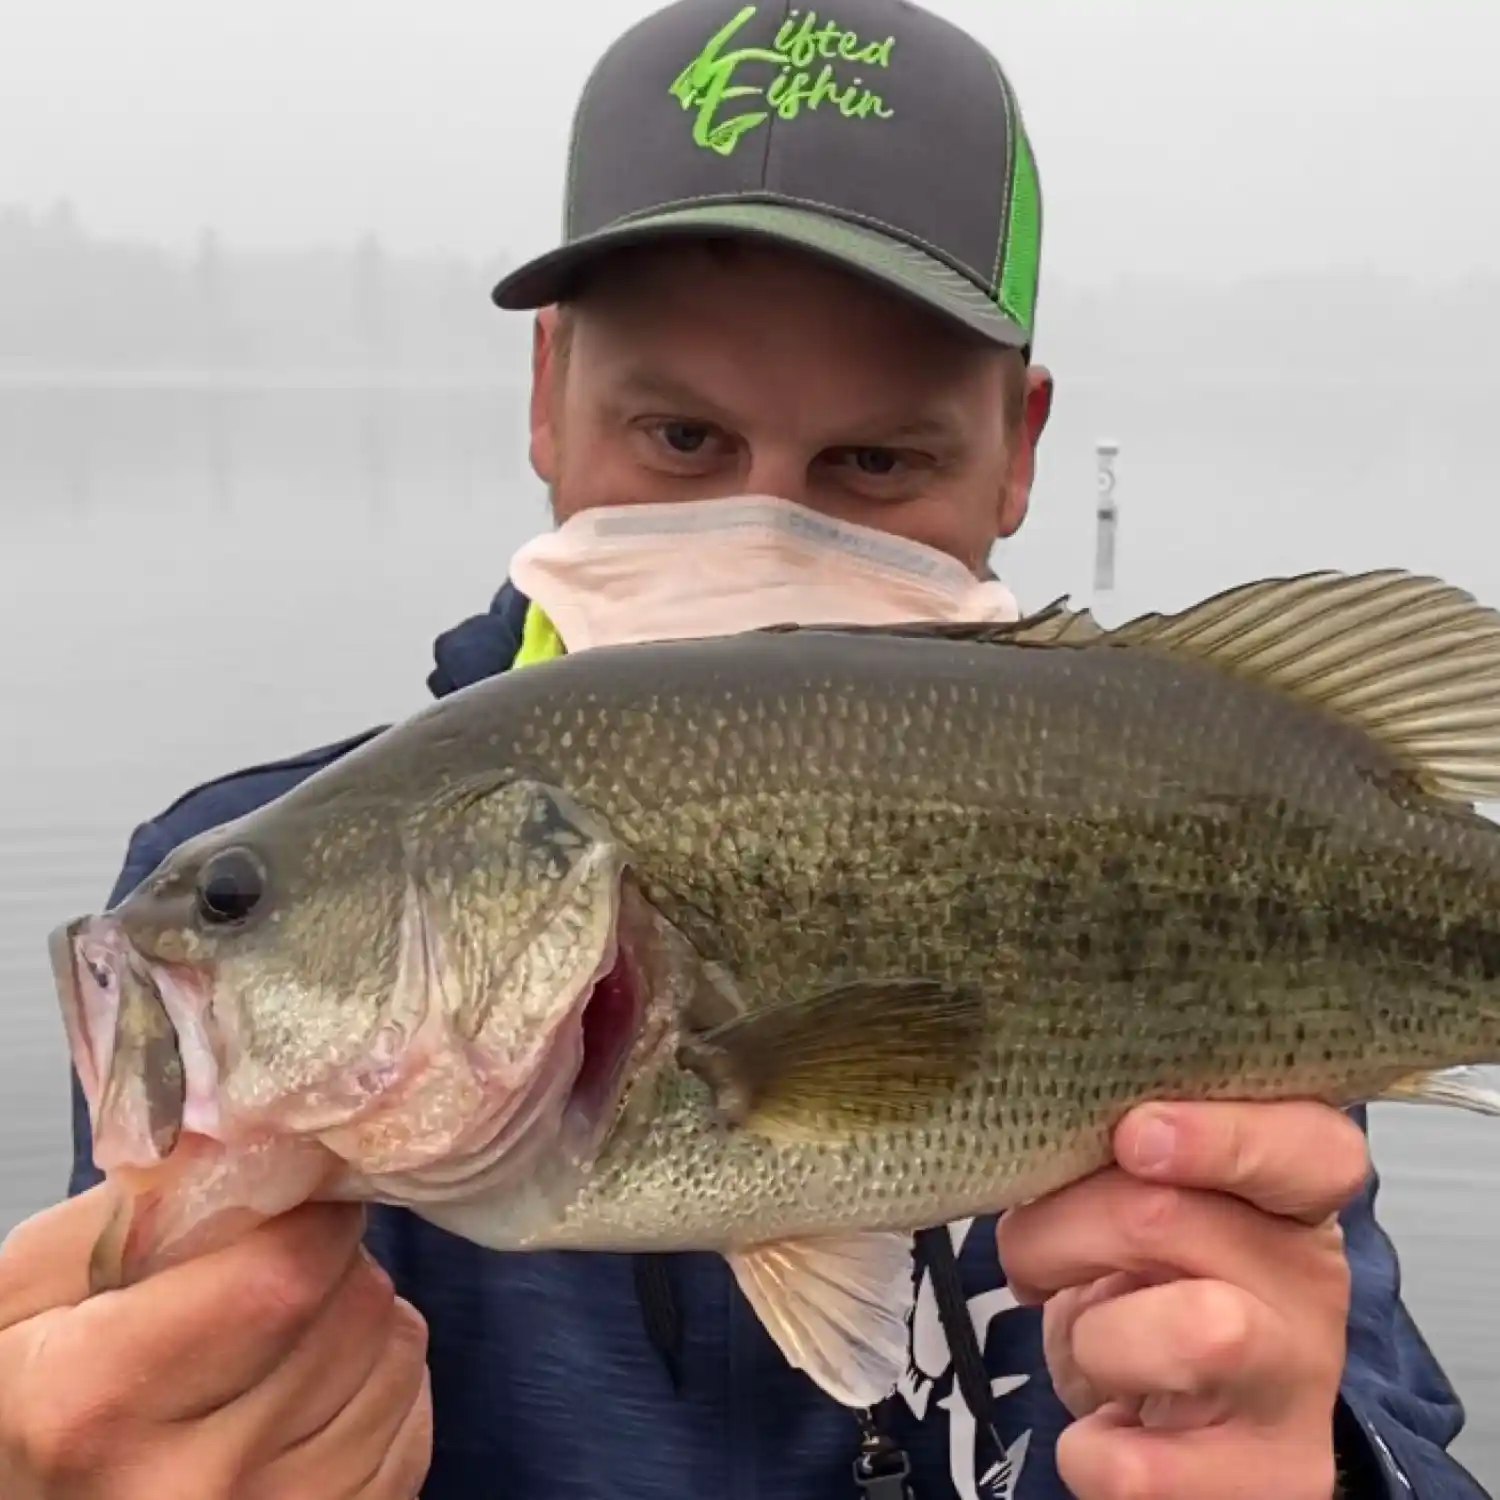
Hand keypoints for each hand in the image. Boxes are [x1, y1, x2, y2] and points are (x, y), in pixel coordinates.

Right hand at [0, 1186, 430, 1499]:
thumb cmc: (35, 1405)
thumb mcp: (29, 1296)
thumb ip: (134, 1205)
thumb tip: (255, 1136)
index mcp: (99, 1403)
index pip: (287, 1270)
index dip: (308, 1214)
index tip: (293, 1201)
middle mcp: (192, 1485)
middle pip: (353, 1302)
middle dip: (330, 1259)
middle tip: (270, 1276)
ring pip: (395, 1348)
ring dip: (356, 1322)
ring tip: (277, 1346)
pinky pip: (413, 1413)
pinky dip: (376, 1387)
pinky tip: (305, 1402)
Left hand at [995, 1101, 1368, 1499]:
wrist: (1203, 1435)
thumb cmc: (1157, 1289)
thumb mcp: (1149, 1206)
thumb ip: (1118, 1164)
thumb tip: (1036, 1141)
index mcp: (1286, 1193)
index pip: (1311, 1146)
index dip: (1221, 1135)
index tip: (1134, 1137)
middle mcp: (1309, 1280)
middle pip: (1170, 1215)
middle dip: (1058, 1230)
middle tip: (1029, 1254)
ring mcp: (1298, 1385)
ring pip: (1193, 1334)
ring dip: (1092, 1338)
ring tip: (1087, 1346)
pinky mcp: (1274, 1481)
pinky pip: (1139, 1469)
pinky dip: (1088, 1452)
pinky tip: (1104, 1435)